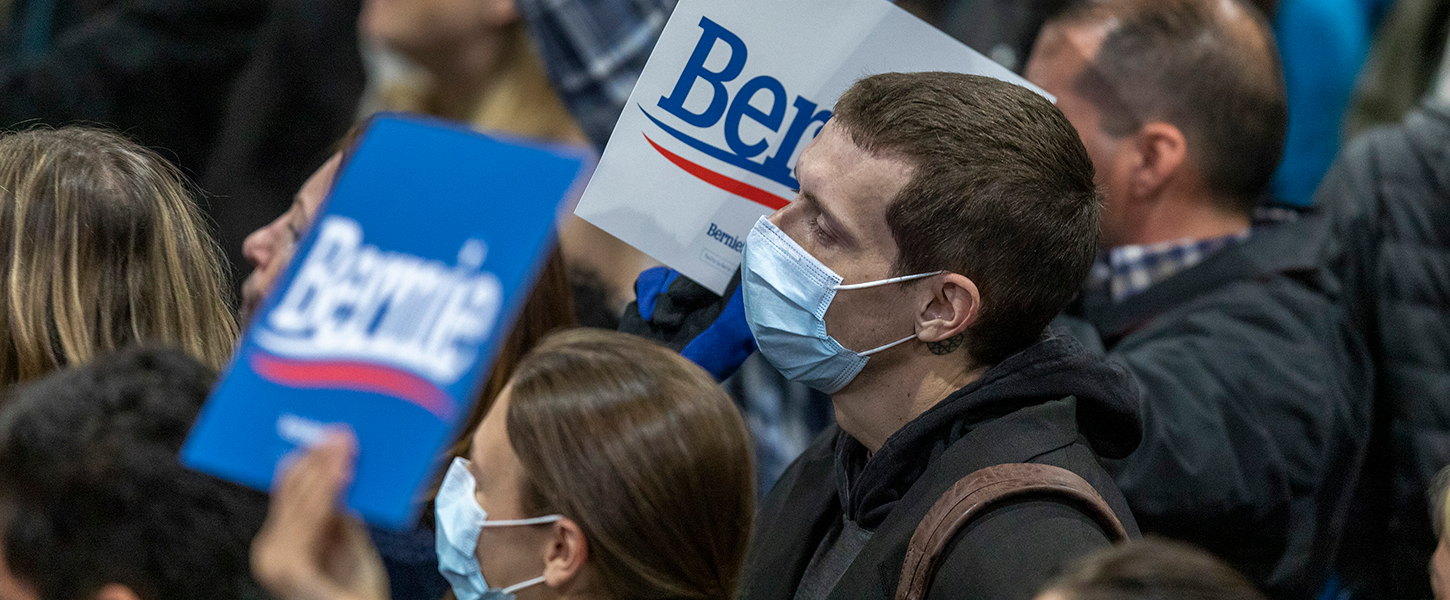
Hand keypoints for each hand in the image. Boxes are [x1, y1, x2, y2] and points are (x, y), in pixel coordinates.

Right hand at [251, 431, 390, 599]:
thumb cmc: (358, 592)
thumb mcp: (347, 543)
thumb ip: (336, 515)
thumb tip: (335, 474)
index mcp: (280, 545)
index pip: (288, 496)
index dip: (307, 463)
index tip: (328, 437)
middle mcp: (270, 552)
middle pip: (290, 494)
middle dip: (317, 460)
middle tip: (340, 433)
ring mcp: (276, 561)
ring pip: (301, 502)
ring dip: (324, 470)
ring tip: (344, 446)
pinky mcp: (290, 568)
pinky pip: (311, 520)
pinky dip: (328, 493)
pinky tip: (343, 474)